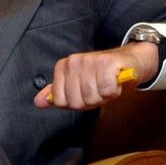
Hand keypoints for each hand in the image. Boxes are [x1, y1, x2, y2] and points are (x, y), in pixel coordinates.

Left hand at [33, 42, 158, 109]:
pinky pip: (106, 91)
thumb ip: (58, 93)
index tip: (85, 93)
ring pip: (91, 97)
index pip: (60, 101)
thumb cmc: (101, 76)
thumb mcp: (77, 85)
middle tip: (99, 89)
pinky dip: (113, 91)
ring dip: (103, 96)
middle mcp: (73, 61)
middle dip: (91, 101)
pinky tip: (115, 81)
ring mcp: (89, 60)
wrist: (127, 61)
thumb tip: (38, 102)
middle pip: (76, 101)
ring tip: (107, 84)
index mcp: (63, 67)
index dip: (76, 103)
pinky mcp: (106, 63)